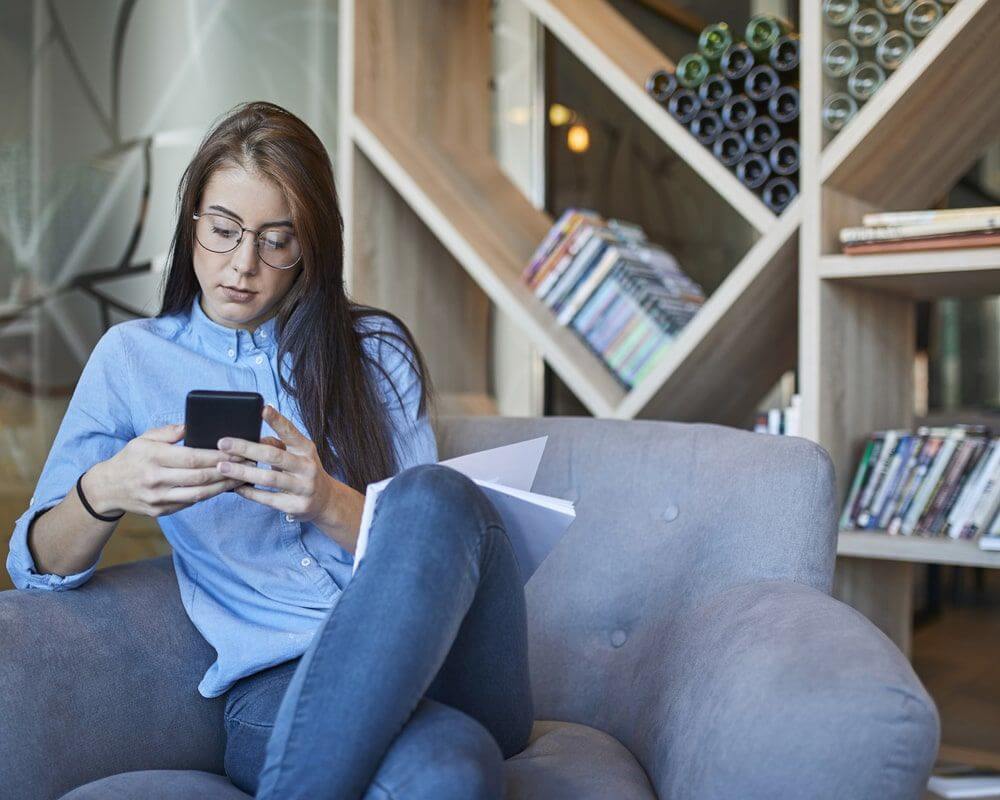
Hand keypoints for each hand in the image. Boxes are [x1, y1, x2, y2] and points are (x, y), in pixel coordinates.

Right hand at [96, 422, 257, 517]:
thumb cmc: (131, 458)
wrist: (106, 488)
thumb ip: (169, 432)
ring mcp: (158, 498)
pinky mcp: (160, 511)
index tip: (237, 452)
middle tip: (247, 464)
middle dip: (227, 471)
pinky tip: (222, 488)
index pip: (192, 457)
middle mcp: (155, 479)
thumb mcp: (144, 438)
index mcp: (153, 457)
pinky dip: (208, 495)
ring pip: (198, 495)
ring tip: (241, 478)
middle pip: (199, 477)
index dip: (217, 456)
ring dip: (223, 487)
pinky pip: (190, 503)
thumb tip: (193, 426)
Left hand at [215, 405, 343, 527]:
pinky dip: (250, 492)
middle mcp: (308, 467)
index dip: (277, 420)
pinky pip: (268, 499)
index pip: (290, 432)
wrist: (325, 500)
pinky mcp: (296, 506)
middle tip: (223, 443)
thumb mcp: (297, 454)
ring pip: (269, 478)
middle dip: (246, 449)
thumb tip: (254, 438)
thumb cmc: (303, 470)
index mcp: (306, 449)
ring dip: (243, 472)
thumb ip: (277, 445)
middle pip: (273, 455)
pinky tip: (236, 487)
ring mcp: (303, 487)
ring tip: (222, 467)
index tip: (262, 408)